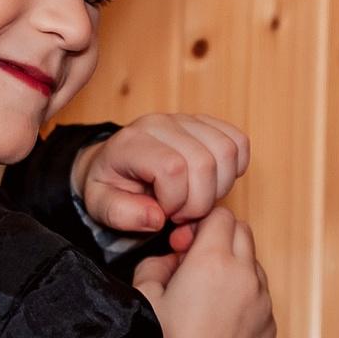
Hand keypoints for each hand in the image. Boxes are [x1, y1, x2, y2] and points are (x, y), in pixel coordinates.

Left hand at [72, 114, 248, 235]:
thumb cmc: (110, 186)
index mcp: (131, 143)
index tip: (164, 213)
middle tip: (181, 213)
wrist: (113, 163)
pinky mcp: (206, 123)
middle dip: (199, 201)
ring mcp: (186, 120)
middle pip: (205, 162)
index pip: (173, 168)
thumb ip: (121, 214)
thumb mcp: (100, 206)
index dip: (175, 200)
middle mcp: (160, 123)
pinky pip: (238, 142)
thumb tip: (157, 218)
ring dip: (219, 188)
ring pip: (227, 151)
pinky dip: (235, 169)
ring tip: (196, 199)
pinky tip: (213, 183)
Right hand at [132, 208, 274, 337]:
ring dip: (233, 267)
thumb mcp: (144, 297)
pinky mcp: (269, 323)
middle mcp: (244, 274)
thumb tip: (171, 260)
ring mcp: (262, 299)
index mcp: (212, 260)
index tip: (184, 245)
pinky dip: (244, 296)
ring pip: (253, 263)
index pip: (220, 214)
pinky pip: (260, 295)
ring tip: (207, 296)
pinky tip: (220, 320)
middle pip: (241, 231)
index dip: (200, 224)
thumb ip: (155, 265)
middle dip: (219, 239)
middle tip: (194, 264)